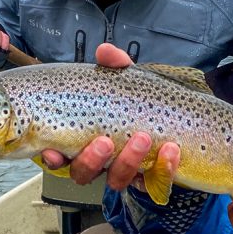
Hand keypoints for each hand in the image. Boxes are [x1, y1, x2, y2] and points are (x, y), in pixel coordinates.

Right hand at [41, 43, 180, 189]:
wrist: (180, 119)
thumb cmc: (139, 100)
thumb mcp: (127, 80)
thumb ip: (115, 66)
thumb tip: (104, 51)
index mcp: (83, 139)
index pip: (58, 156)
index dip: (52, 158)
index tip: (53, 152)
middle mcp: (99, 161)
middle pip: (84, 172)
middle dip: (92, 160)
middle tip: (106, 140)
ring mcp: (124, 172)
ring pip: (116, 180)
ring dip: (128, 161)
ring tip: (142, 138)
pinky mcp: (151, 178)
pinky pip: (154, 182)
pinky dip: (163, 168)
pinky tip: (171, 150)